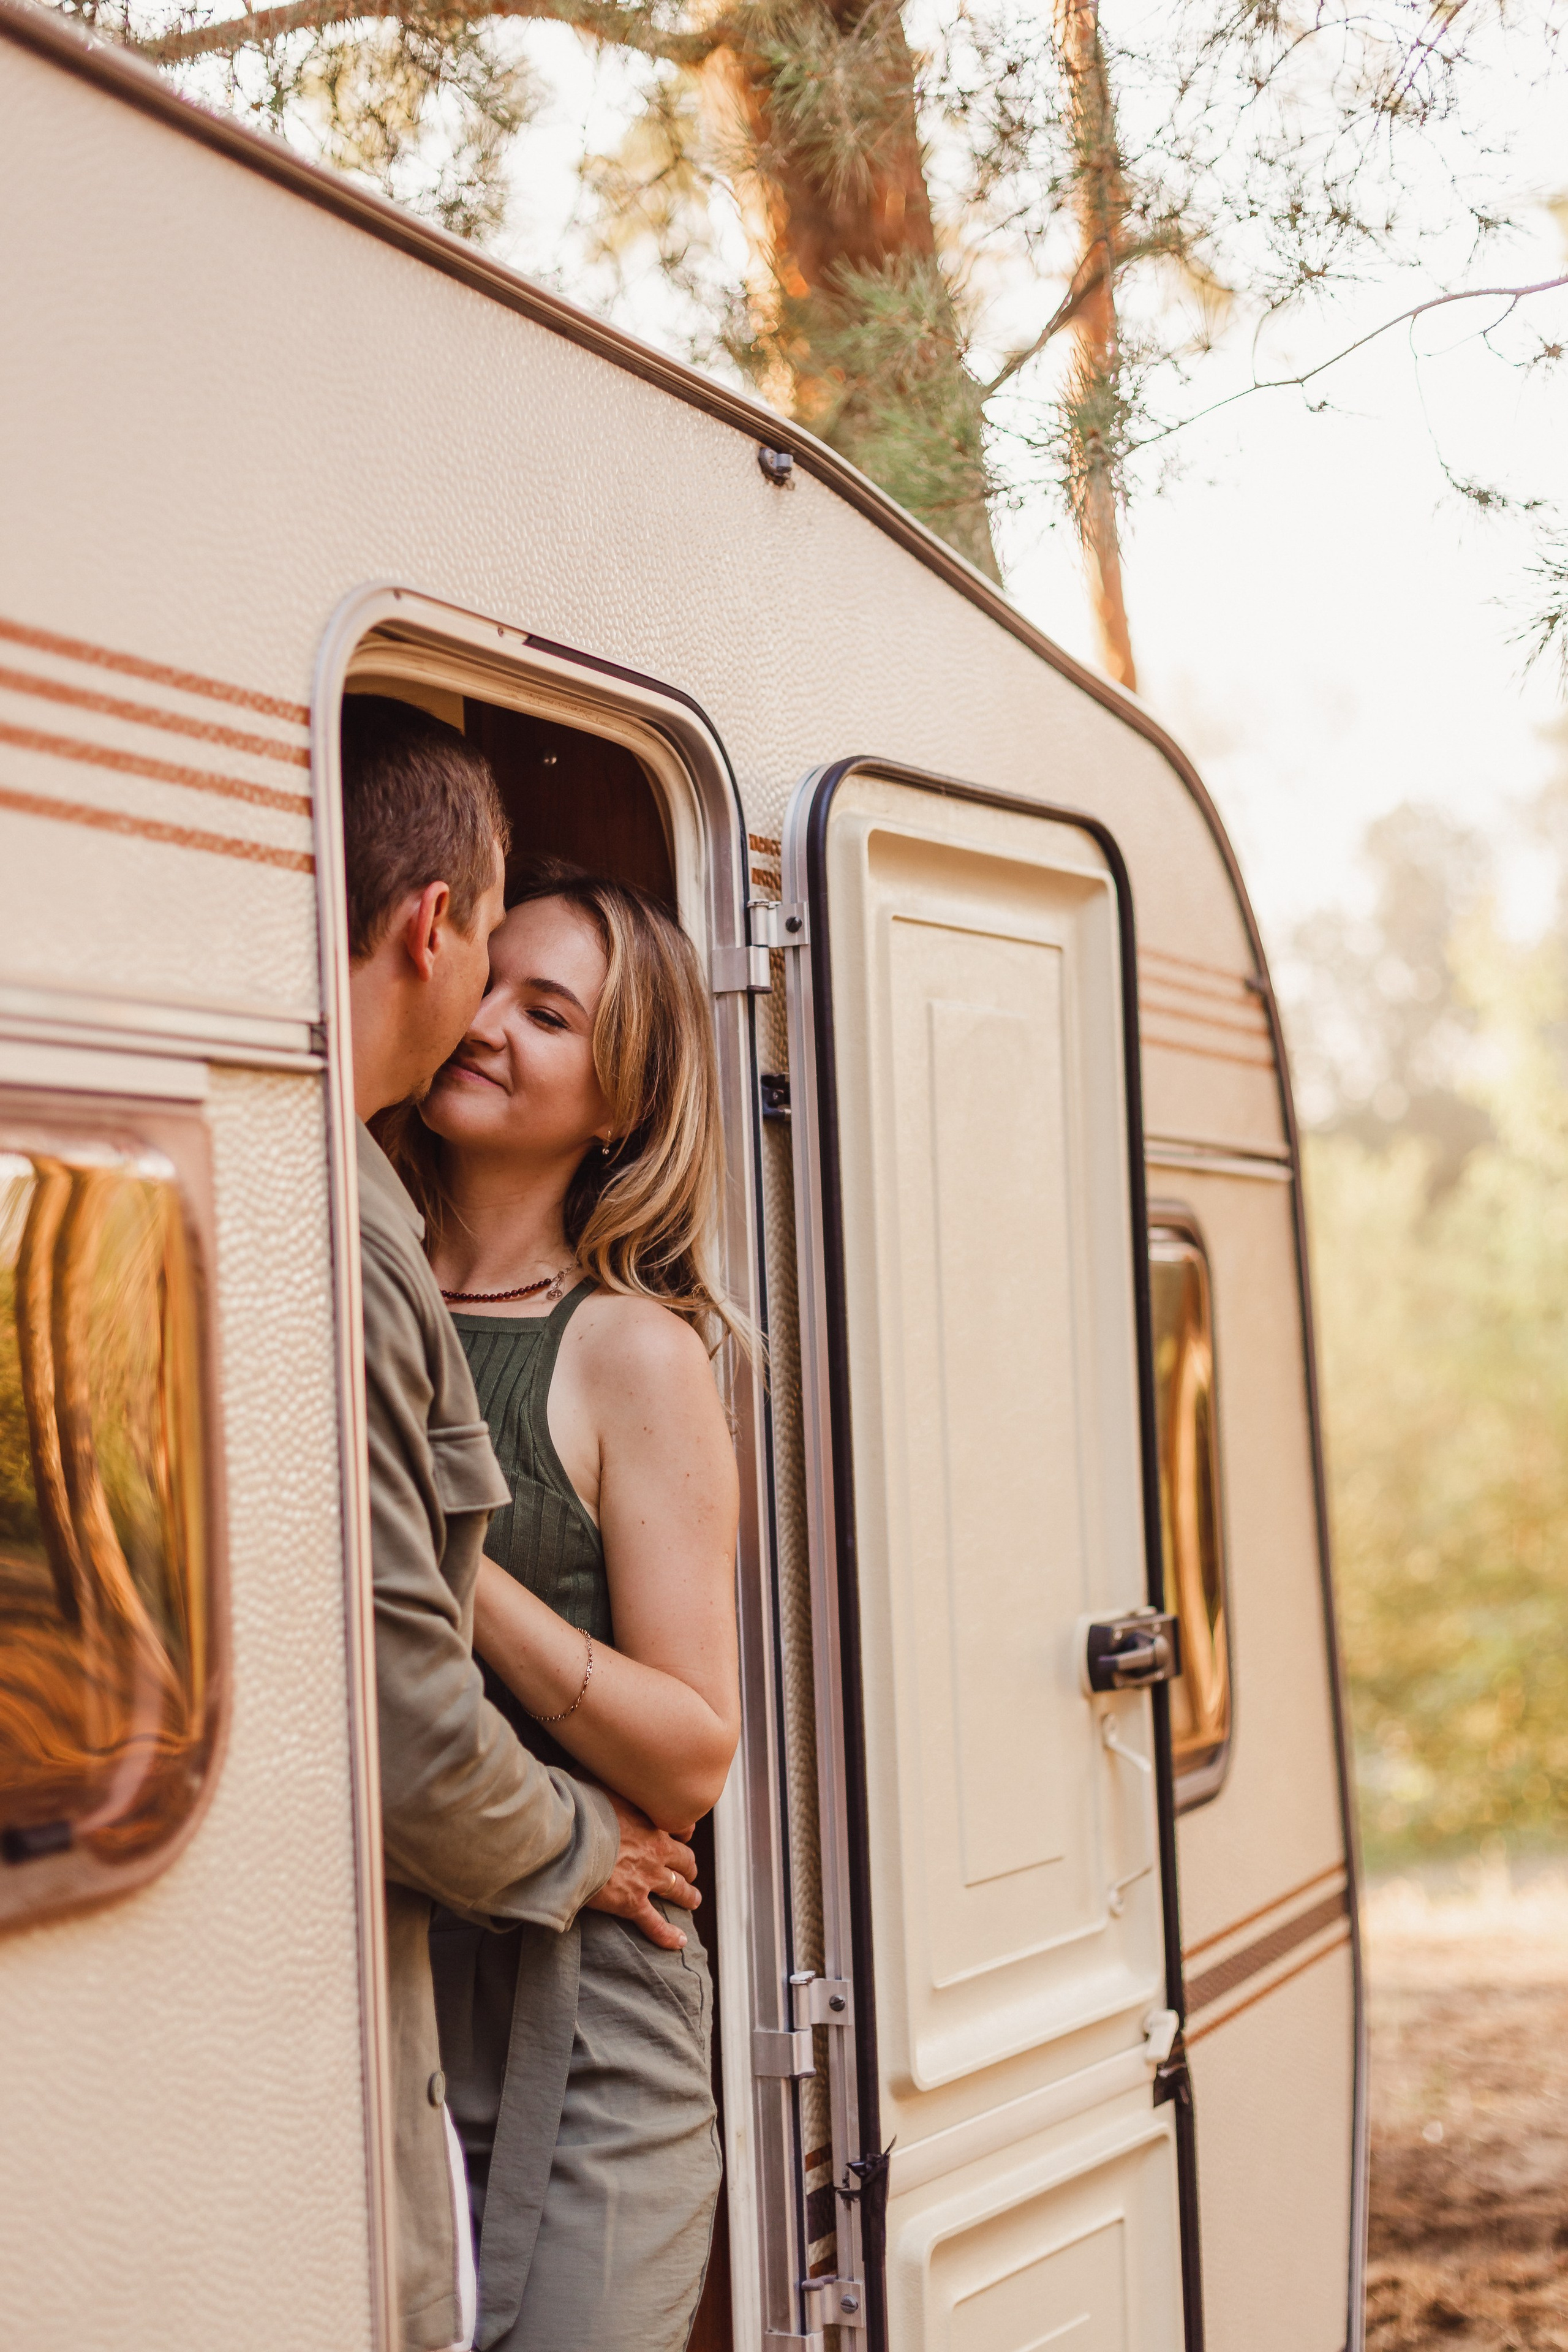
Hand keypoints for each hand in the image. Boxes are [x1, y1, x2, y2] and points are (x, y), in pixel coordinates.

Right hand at [585, 1790, 699, 1949]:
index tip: (683, 1836)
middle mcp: (656, 1849)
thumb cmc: (580, 1807)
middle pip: (684, 1860)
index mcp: (650, 1820)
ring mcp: (647, 1878)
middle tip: (689, 1873)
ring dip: (688, 1896)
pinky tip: (679, 1942)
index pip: (679, 1827)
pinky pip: (655, 1923)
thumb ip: (603, 1779)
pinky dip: (668, 1935)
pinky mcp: (632, 1903)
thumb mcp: (596, 1781)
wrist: (570, 1837)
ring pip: (678, 1890)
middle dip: (688, 1867)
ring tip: (692, 1901)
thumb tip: (594, 1764)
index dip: (683, 1834)